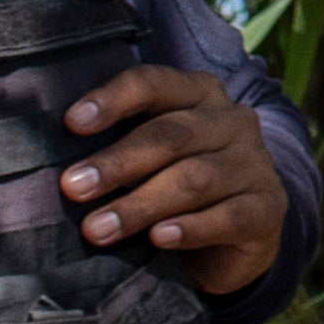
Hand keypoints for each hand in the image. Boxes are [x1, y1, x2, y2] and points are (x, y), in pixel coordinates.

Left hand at [60, 64, 289, 295]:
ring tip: (96, 229)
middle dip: (118, 162)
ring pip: (195, 178)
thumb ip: (117, 149)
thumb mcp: (150, 161)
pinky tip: (159, 239)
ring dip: (140, 204)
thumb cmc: (174, 189)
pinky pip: (229, 216)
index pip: (155, 83)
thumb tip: (54, 165)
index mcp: (200, 94)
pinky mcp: (269, 208)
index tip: (71, 123)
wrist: (234, 240)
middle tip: (72, 188)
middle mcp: (234, 121)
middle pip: (172, 134)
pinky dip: (190, 228)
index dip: (113, 99)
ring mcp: (256, 164)